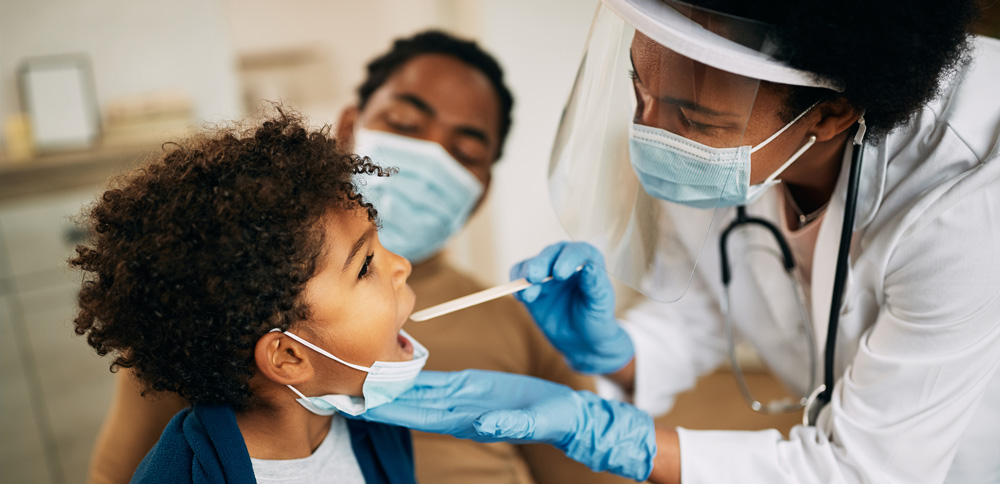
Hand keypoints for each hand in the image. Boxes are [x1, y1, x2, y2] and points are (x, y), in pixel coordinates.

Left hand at [353, 370, 655, 480]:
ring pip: (421, 391)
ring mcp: (465, 399)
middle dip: (381, 398)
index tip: (364, 405)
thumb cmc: (555, 420)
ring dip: (393, 386)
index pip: (422, 415)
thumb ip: (509, 425)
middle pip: (412, 404)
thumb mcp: (536, 421)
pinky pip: (439, 381)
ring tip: (364, 375)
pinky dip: (416, 376)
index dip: (393, 411)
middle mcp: (461, 411)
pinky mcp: (474, 386)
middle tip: (347, 387)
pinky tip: (399, 368)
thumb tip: (482, 426)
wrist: (570, 415)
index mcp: (471, 420)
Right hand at [510, 241, 634, 373]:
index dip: (567, 260)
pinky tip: (521, 298)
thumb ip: (594, 283)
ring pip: (531, 265)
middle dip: (540, 264)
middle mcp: (564, 260)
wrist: (581, 339)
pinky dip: (516, 285)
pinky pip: (518, 277)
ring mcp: (545, 271)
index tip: (560, 274)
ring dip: (525, 276)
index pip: (576, 252)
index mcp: (587, 259)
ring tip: (528, 295)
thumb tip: (589, 266)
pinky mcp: (530, 284)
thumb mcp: (600, 302)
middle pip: (550, 254)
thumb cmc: (596, 317)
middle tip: (534, 277)